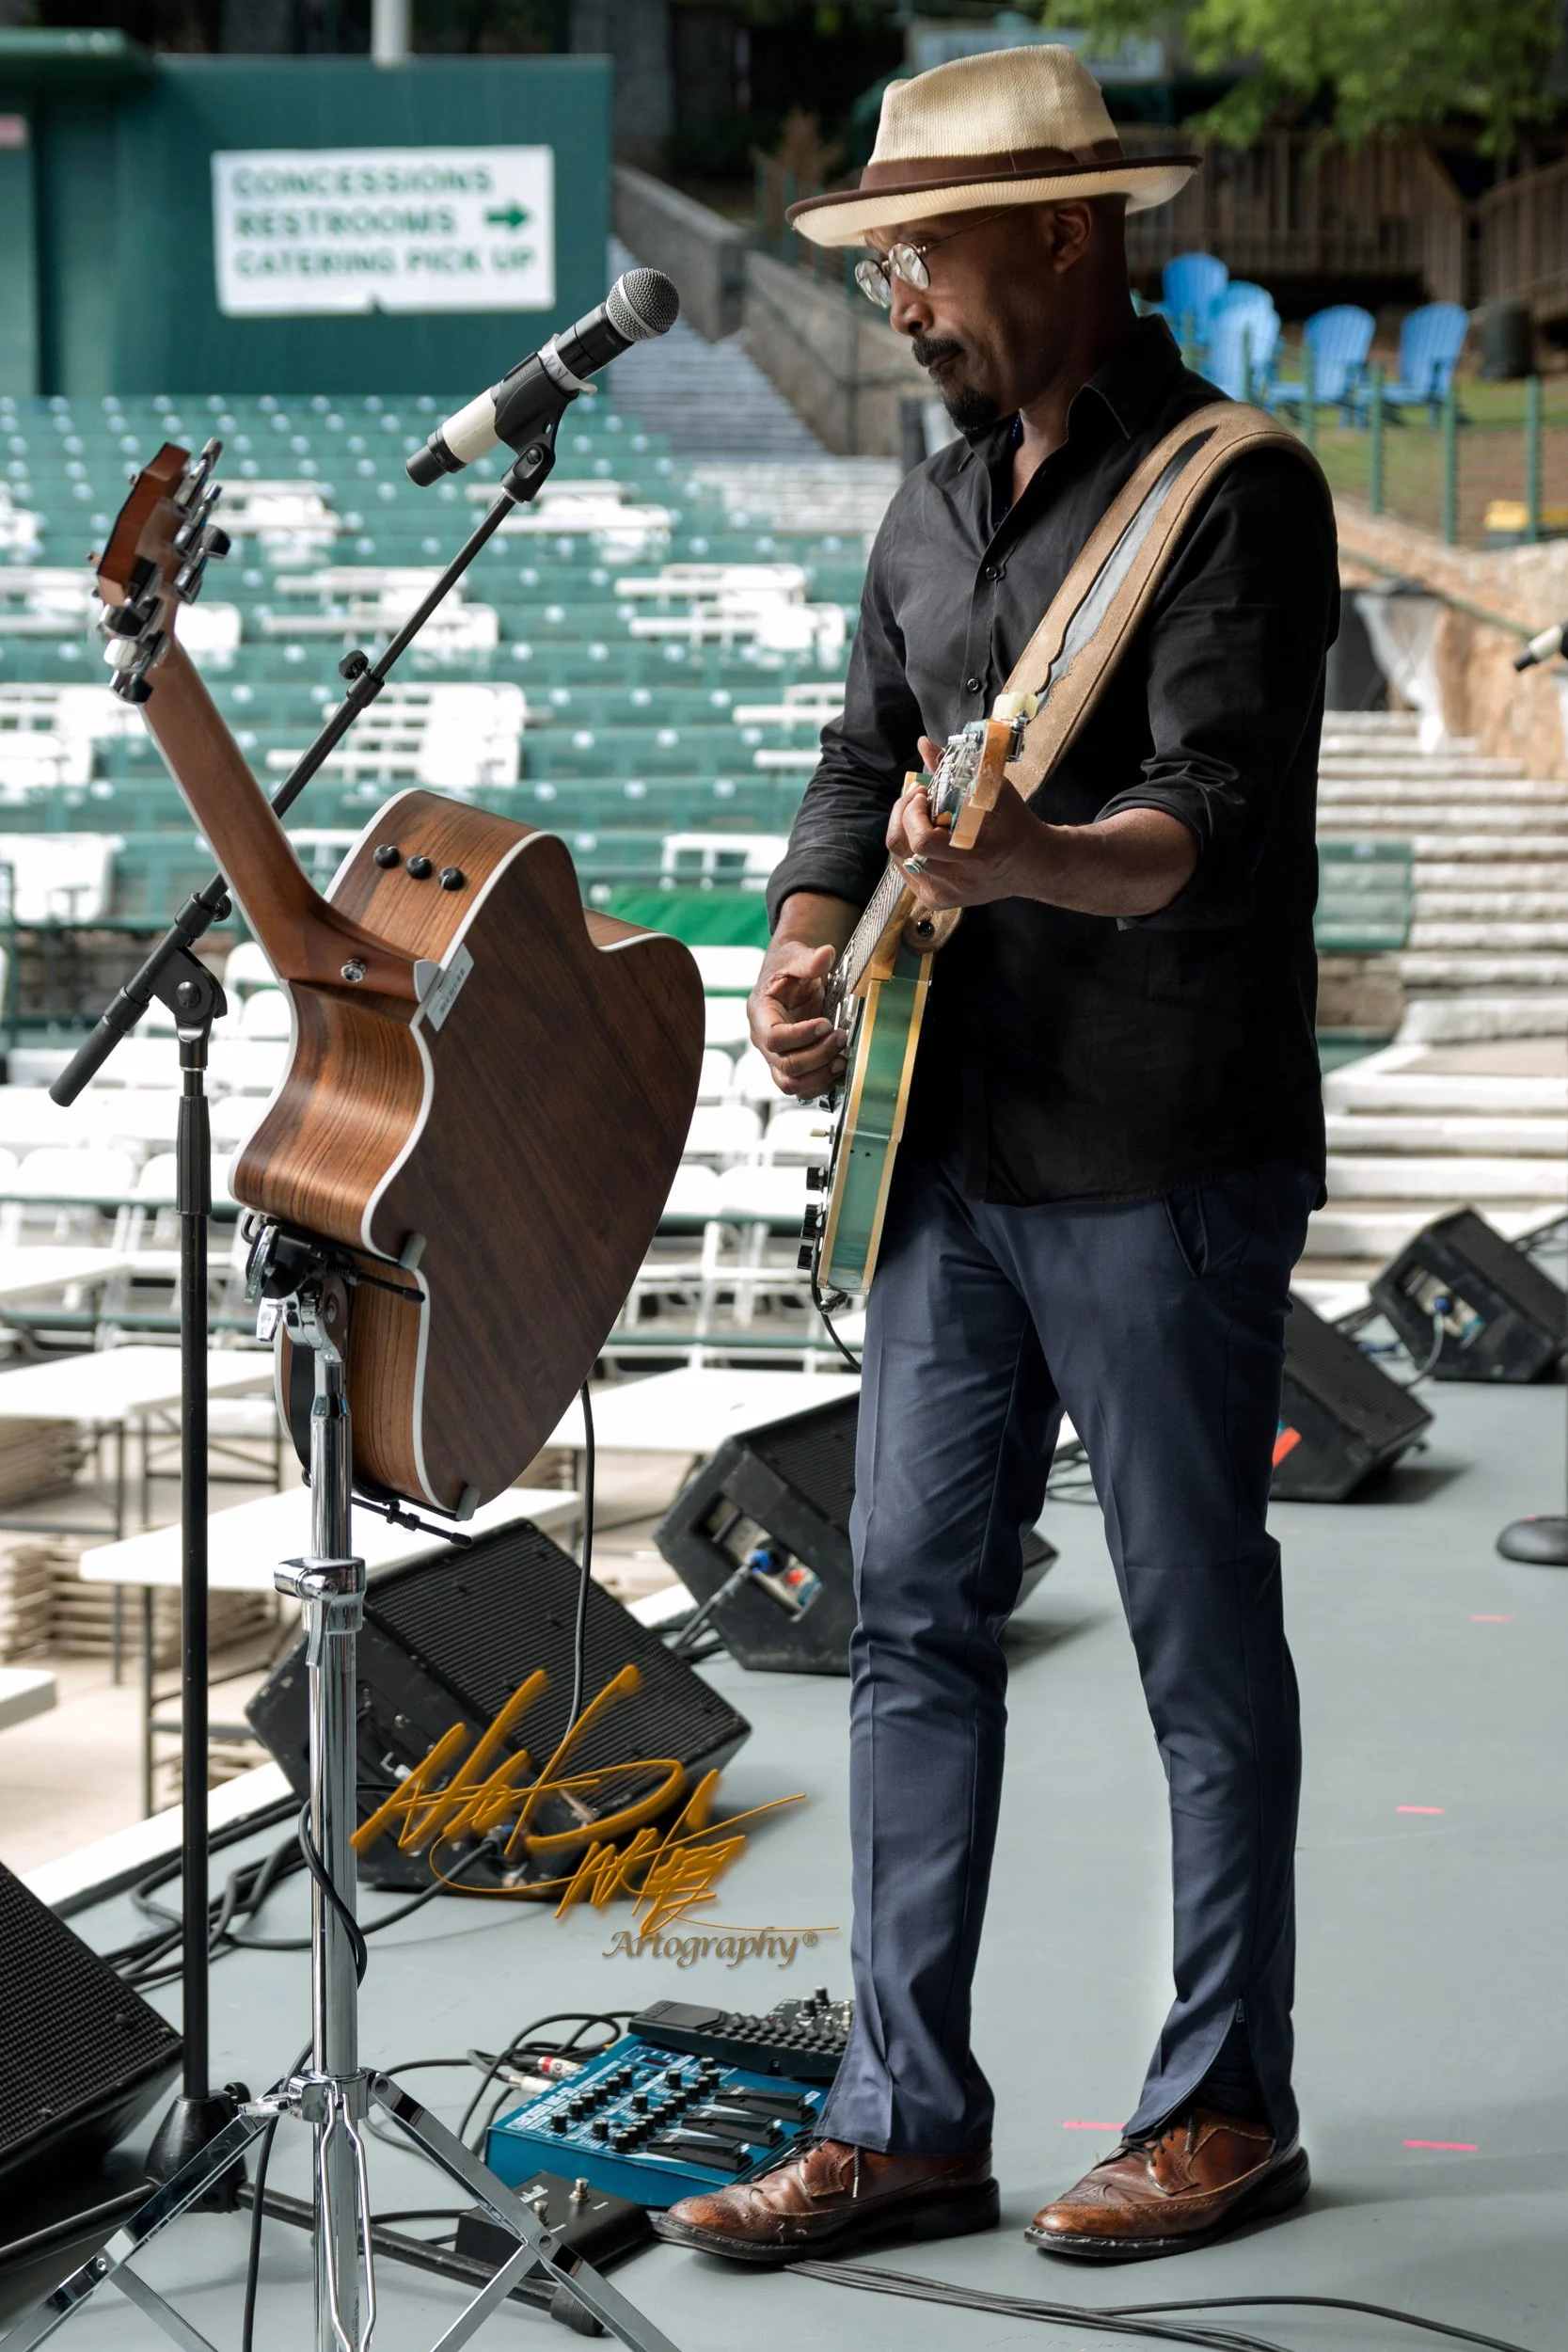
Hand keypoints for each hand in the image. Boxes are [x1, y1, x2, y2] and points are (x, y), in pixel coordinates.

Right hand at [748, 939, 846, 1099]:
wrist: (789, 979)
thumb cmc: (787, 969)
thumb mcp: (795, 957)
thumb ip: (808, 960)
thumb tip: (825, 954)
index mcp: (759, 1015)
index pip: (774, 1038)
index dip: (801, 1036)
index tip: (826, 1023)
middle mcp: (763, 1041)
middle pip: (785, 1066)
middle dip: (818, 1056)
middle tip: (841, 1037)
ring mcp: (776, 1057)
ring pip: (791, 1084)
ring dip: (821, 1076)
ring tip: (842, 1059)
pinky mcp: (791, 1066)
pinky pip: (802, 1088)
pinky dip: (822, 1084)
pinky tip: (839, 1068)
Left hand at [888, 734, 1048, 910]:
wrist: (1030, 866)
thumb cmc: (1014, 824)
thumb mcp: (993, 791)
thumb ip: (955, 769)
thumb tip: (923, 744)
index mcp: (977, 856)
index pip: (923, 841)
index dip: (912, 813)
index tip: (922, 793)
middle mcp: (958, 882)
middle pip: (902, 848)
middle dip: (902, 815)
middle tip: (916, 798)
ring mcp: (945, 895)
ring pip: (899, 857)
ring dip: (904, 829)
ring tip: (922, 815)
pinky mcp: (936, 901)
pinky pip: (906, 868)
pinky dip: (909, 846)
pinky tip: (925, 835)